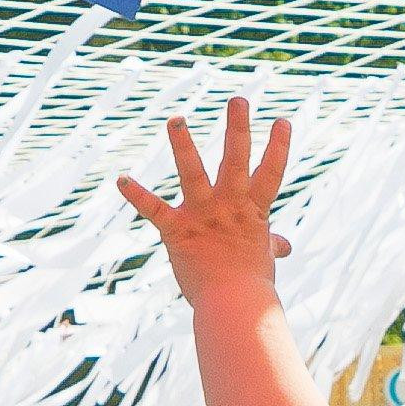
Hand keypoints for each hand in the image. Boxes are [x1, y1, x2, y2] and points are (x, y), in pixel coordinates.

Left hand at [116, 98, 295, 301]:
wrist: (232, 306)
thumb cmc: (250, 284)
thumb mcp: (263, 258)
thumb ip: (270, 244)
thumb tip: (283, 245)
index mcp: (253, 211)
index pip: (271, 173)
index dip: (278, 147)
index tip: (282, 121)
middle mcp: (230, 206)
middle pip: (236, 160)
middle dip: (237, 128)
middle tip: (238, 99)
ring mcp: (203, 216)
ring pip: (193, 173)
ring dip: (184, 144)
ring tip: (176, 119)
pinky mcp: (177, 231)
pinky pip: (154, 209)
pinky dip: (136, 194)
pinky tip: (121, 179)